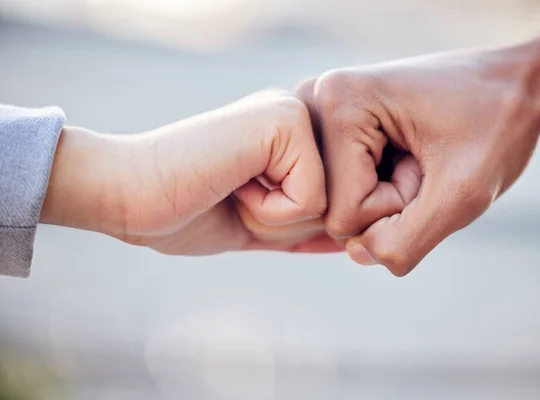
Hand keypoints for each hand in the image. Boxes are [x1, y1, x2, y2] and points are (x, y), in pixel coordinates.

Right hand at [41, 90, 339, 254]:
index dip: (285, 225)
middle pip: (336, 205)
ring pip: (328, 204)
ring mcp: (293, 112)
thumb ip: (301, 229)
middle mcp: (298, 115)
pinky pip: (311, 198)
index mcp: (291, 137)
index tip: (235, 201)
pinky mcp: (285, 121)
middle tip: (231, 196)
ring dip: (272, 218)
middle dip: (282, 223)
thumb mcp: (257, 225)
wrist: (126, 195)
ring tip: (230, 188)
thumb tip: (346, 241)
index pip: (332, 204)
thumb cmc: (182, 211)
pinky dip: (268, 212)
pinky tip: (231, 184)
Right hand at [299, 23, 539, 274]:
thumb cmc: (497, 125)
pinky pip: (338, 187)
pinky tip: (398, 154)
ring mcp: (317, 112)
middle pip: (331, 208)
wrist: (515, 84)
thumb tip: (357, 254)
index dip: (396, 208)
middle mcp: (315, 100)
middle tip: (424, 162)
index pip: (342, 214)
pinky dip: (374, 184)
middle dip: (385, 202)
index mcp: (337, 101)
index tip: (429, 166)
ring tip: (415, 156)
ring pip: (334, 201)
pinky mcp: (329, 123)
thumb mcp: (463, 194)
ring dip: (381, 194)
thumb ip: (407, 240)